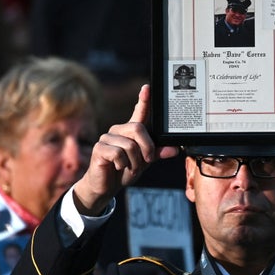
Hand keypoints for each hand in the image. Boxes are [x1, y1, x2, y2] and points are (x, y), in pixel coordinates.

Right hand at [73, 85, 178, 214]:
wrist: (106, 186)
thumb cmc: (124, 171)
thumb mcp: (145, 162)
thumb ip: (157, 153)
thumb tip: (174, 149)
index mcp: (130, 131)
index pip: (139, 112)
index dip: (143, 100)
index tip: (147, 88)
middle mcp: (118, 130)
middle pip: (138, 128)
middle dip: (146, 148)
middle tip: (145, 161)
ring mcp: (107, 138)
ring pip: (130, 145)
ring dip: (134, 161)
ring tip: (129, 167)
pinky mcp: (99, 148)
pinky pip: (118, 154)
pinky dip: (123, 164)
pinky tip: (118, 167)